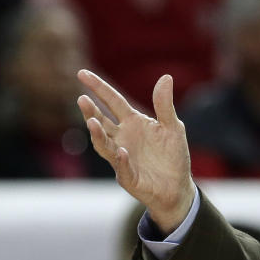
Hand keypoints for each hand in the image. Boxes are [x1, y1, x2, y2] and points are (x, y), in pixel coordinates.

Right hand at [77, 70, 194, 233]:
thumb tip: (165, 76)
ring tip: (92, 122)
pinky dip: (120, 159)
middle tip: (82, 99)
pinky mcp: (128, 176)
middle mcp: (122, 138)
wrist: (177, 186)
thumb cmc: (172, 155)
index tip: (82, 73)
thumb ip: (165, 105)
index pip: (113, 101)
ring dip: (98, 135)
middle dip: (91, 111)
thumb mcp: (173, 127)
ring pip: (104, 145)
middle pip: (102, 121)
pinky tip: (122, 151)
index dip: (98, 88)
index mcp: (133, 123)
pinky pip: (122, 167)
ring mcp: (122, 157)